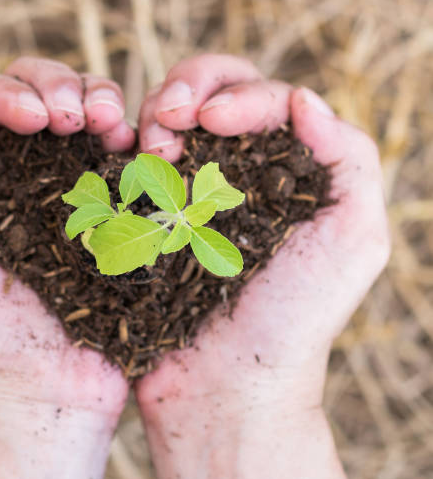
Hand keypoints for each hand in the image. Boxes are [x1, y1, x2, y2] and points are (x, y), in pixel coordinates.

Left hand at [0, 58, 132, 478]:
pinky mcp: (117, 221)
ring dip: (100, 101)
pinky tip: (135, 146)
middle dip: (59, 87)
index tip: (37, 121)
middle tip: (76, 117)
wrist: (40, 392)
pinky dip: (133, 139)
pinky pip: (125, 162)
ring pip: (86, 119)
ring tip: (110, 125)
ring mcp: (73, 199)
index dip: (9, 94)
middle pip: (39, 96)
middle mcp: (21, 182)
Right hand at [134, 54, 389, 478]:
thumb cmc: (293, 323)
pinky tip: (124, 158)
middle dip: (187, 89)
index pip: (266, 100)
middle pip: (212, 93)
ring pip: (167, 118)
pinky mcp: (144, 220)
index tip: (209, 120)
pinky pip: (131, 164)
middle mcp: (236, 177)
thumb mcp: (353, 241)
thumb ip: (349, 159)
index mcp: (288, 173)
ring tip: (150, 145)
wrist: (222, 390)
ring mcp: (185, 196)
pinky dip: (125, 148)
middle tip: (168, 120)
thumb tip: (303, 98)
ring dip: (154, 113)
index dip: (238, 95)